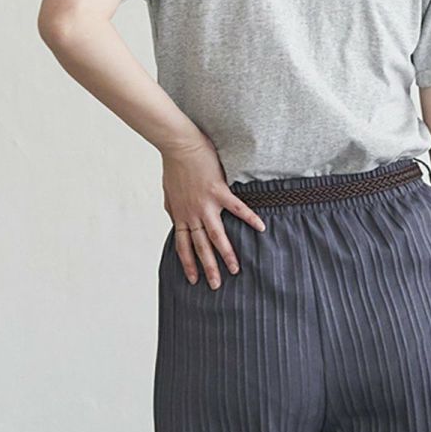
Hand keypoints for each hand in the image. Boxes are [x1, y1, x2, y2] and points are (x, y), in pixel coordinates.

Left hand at [162, 138, 265, 287]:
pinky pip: (237, 209)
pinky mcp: (218, 192)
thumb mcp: (168, 192)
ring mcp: (206, 205)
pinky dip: (249, 218)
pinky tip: (261, 228)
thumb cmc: (173, 166)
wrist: (178, 146)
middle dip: (208, 268)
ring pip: (216, 236)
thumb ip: (173, 208)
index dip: (188, 264)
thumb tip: (174, 218)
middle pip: (200, 247)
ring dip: (226, 254)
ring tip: (236, 269)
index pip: (183, 246)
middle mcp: (192, 214)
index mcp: (180, 215)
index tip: (193, 279)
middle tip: (216, 285)